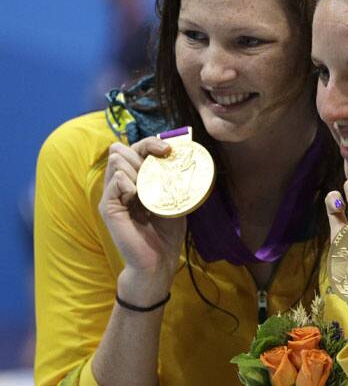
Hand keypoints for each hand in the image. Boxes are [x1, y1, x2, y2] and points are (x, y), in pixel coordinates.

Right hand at [98, 137, 186, 305]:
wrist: (158, 261)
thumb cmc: (166, 232)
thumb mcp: (174, 200)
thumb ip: (173, 180)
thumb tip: (182, 157)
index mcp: (135, 180)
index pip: (136, 149)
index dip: (151, 143)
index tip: (169, 149)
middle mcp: (121, 184)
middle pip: (123, 149)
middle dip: (145, 150)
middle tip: (162, 162)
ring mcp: (113, 195)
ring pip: (117, 161)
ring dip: (138, 167)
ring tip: (151, 185)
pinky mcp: (108, 208)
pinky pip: (114, 182)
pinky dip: (129, 183)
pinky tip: (139, 194)